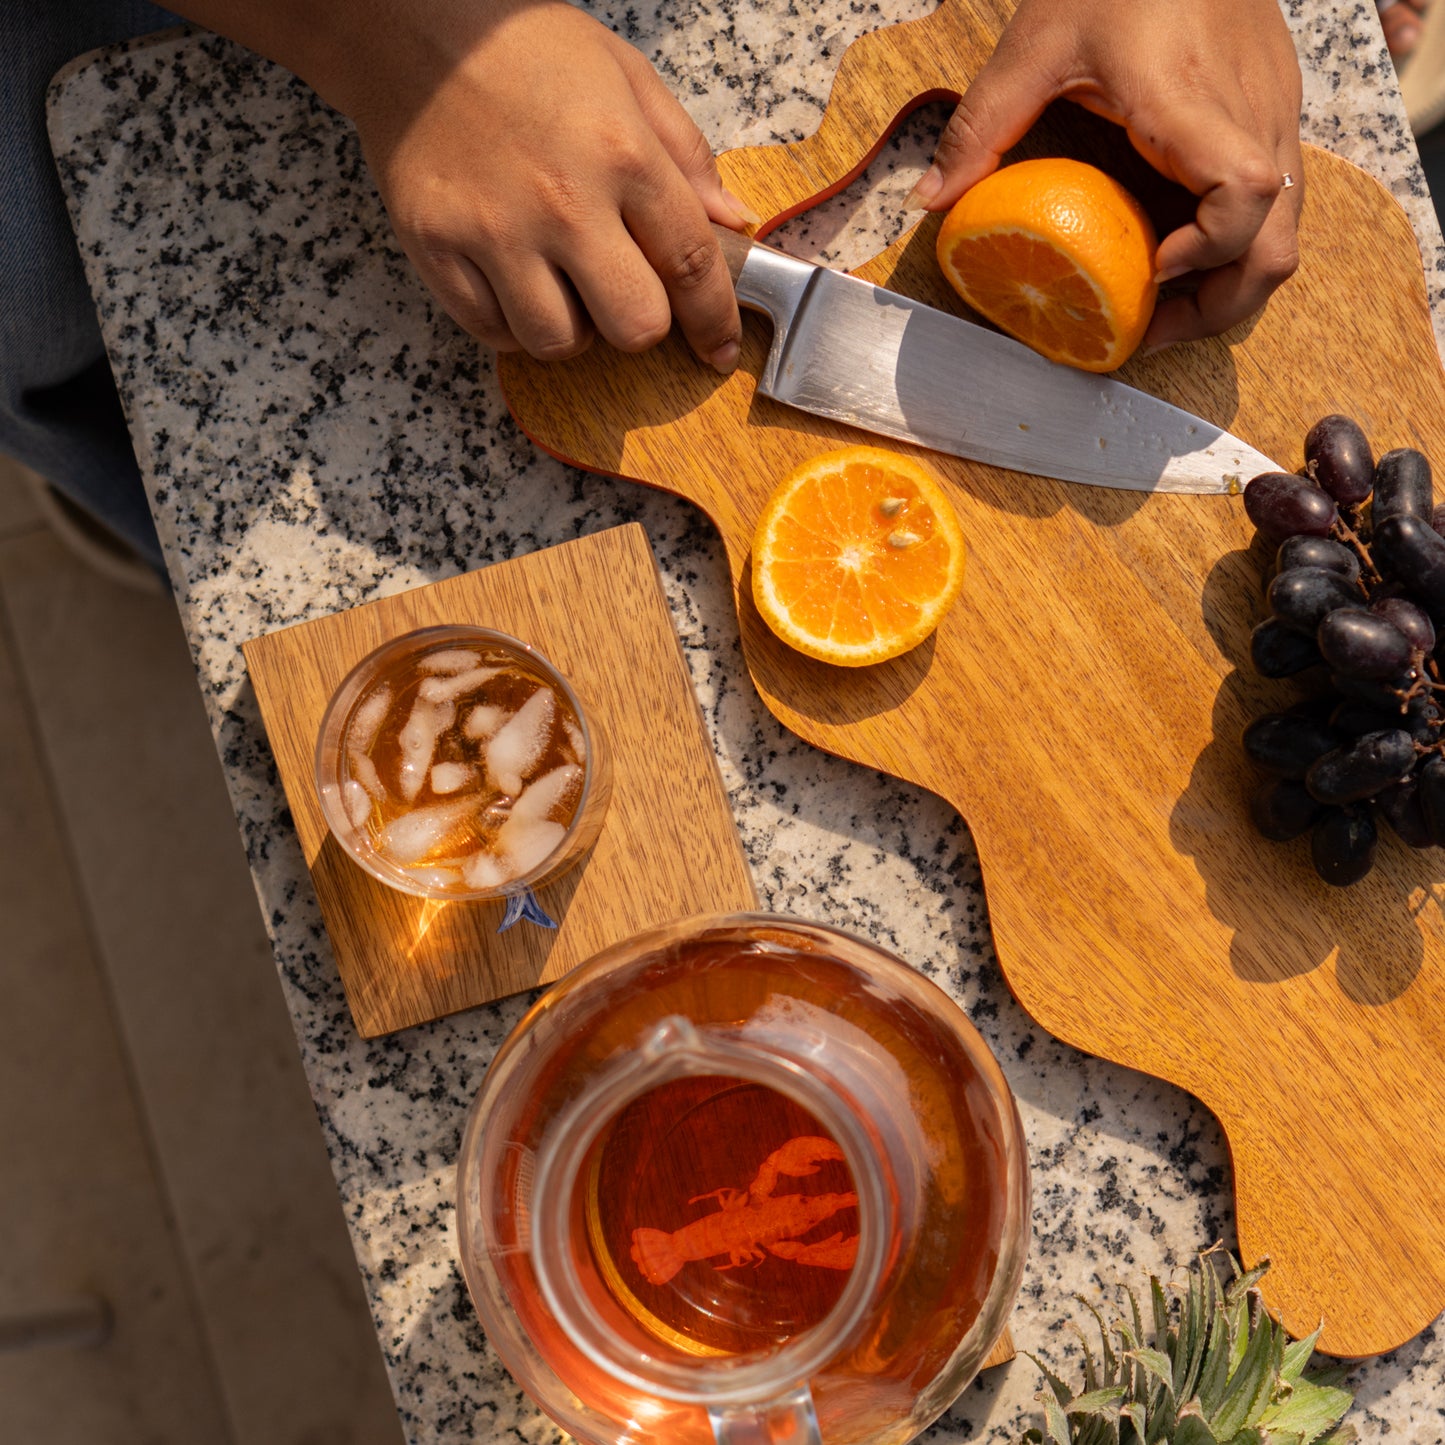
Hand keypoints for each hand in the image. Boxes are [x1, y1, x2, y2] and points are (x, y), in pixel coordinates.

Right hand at [320, 0, 752, 368]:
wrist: (408, 25)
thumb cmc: (521, 47)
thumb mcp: (625, 76)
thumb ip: (685, 154)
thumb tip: (730, 222)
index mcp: (622, 152)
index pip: (692, 264)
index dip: (714, 321)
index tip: (718, 349)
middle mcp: (562, 201)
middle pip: (633, 326)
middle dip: (638, 322)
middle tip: (620, 291)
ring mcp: (494, 229)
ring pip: (558, 342)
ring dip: (572, 328)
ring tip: (560, 283)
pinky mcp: (436, 248)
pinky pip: (492, 332)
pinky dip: (511, 324)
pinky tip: (513, 280)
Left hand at [907, 0, 1304, 351]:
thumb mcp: (1038, 43)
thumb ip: (982, 124)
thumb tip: (929, 200)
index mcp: (1195, 100)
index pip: (1244, 194)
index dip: (1205, 251)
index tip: (1149, 271)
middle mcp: (1254, 114)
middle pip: (1277, 246)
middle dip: (1217, 306)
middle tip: (1148, 332)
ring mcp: (1275, 115)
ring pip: (1286, 232)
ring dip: (1228, 284)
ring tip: (1162, 307)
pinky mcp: (1276, 113)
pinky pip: (1277, 204)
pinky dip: (1234, 245)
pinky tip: (1178, 251)